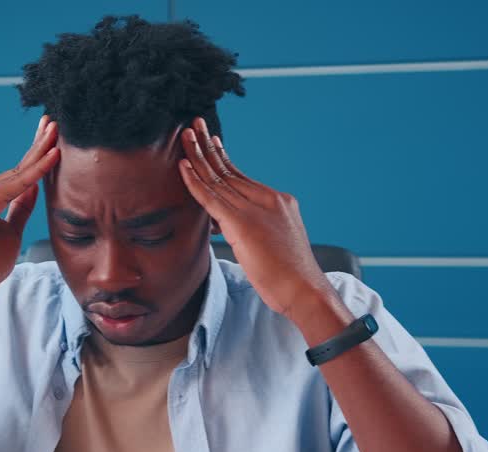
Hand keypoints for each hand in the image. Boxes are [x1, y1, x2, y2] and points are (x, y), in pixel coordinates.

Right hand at [0, 116, 59, 296]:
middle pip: (16, 168)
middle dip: (37, 145)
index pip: (15, 175)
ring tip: (57, 132)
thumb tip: (35, 186)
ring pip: (17, 173)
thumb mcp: (12, 230)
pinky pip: (16, 185)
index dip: (34, 156)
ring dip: (40, 152)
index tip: (51, 138)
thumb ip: (20, 207)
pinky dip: (36, 171)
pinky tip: (53, 157)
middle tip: (54, 122)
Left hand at [177, 117, 332, 320]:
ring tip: (184, 136)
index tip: (210, 141)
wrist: (304, 290)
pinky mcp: (243, 224)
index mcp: (277, 201)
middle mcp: (267, 199)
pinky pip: (212, 198)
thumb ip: (250, 228)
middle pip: (229, 170)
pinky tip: (183, 167)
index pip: (241, 177)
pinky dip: (195, 182)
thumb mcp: (271, 244)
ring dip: (198, 156)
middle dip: (208, 147)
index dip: (221, 158)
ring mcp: (255, 209)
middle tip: (193, 125)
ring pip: (219, 179)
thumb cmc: (288, 276)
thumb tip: (223, 224)